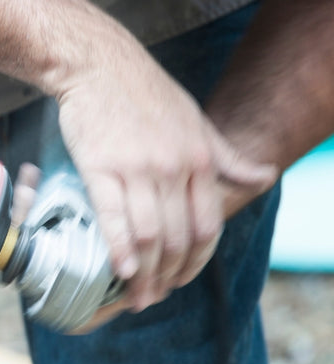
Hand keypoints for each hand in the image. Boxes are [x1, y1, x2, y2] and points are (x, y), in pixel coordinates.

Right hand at [56, 47, 276, 313]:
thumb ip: (227, 157)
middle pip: (176, 238)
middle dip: (168, 276)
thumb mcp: (196, 120)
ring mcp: (137, 168)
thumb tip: (265, 177)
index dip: (195, 262)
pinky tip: (118, 270)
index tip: (180, 280)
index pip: (205, 226)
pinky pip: (112, 217)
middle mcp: (173, 167)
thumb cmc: (144, 92)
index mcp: (199, 159)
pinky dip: (118, 249)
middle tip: (154, 298)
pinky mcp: (100, 167)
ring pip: (148, 234)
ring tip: (135, 295)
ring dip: (144, 273)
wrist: (98, 64)